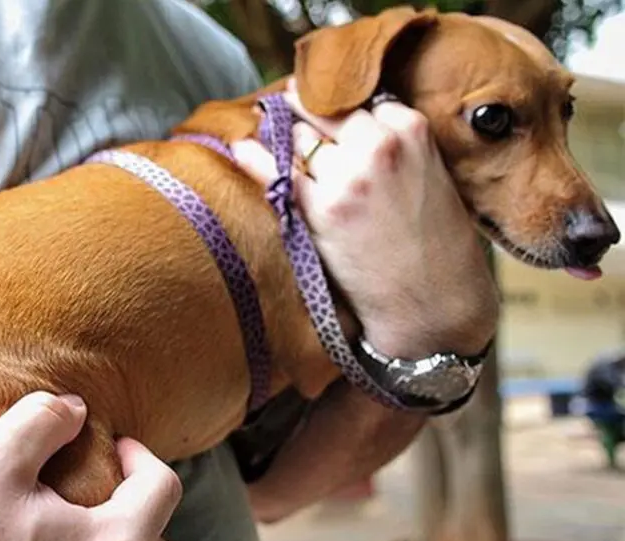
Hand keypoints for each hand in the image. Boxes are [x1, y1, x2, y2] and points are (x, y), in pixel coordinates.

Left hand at [233, 79, 497, 357]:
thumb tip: (346, 119)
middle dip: (304, 112)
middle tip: (285, 107)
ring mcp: (347, 178)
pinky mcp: (322, 211)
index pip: (359, 101)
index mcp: (411, 129)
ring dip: (284, 137)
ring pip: (300, 139)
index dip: (339, 110)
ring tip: (267, 128)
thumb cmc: (435, 241)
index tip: (321, 107)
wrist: (434, 300)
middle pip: (324, 112)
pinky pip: (277, 173)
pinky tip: (243, 147)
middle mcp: (378, 146)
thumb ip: (395, 142)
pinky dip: (255, 158)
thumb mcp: (430, 173)